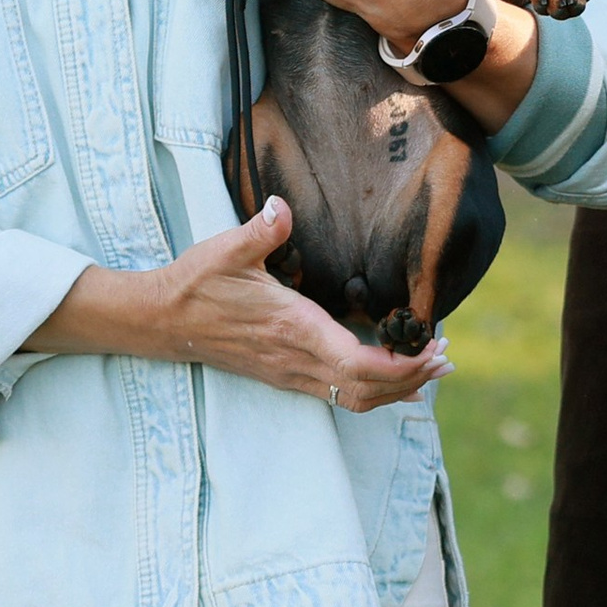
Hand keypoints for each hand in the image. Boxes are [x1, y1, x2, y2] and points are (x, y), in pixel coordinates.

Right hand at [29, 197, 448, 410]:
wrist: (159, 321)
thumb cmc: (196, 283)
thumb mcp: (226, 250)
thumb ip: (260, 231)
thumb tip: (280, 207)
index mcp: (293, 329)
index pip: (357, 366)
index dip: (401, 365)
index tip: (434, 346)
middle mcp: (296, 360)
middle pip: (367, 390)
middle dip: (413, 378)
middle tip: (447, 355)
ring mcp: (290, 374)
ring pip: (355, 400)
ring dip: (398, 388)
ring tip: (432, 367)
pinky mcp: (285, 376)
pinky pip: (338, 396)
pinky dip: (374, 391)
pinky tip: (396, 378)